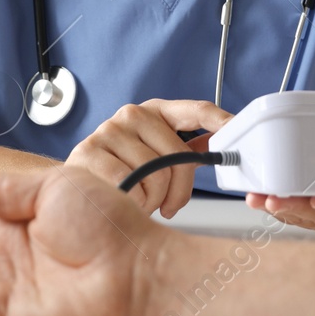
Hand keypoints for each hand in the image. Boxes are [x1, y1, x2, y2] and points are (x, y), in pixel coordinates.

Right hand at [65, 99, 232, 217]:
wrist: (76, 186)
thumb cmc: (123, 172)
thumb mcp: (158, 157)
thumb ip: (187, 151)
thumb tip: (225, 147)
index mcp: (156, 112)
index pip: (197, 111)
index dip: (222, 121)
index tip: (238, 132)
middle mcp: (133, 114)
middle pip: (179, 155)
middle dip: (179, 190)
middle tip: (168, 204)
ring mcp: (109, 130)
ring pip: (155, 174)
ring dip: (153, 200)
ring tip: (140, 200)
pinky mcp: (89, 151)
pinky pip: (130, 185)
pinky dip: (132, 202)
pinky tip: (122, 198)